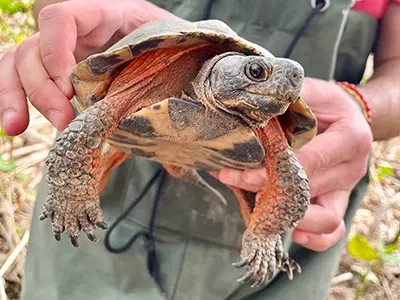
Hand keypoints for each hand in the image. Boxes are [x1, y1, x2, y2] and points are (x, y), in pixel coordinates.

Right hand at [0, 0, 176, 135]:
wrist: (168, 55)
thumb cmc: (173, 45)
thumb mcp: (177, 39)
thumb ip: (181, 48)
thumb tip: (211, 70)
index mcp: (104, 14)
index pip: (62, 19)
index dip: (56, 50)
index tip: (70, 86)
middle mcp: (75, 33)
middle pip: (35, 49)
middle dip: (42, 88)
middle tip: (63, 119)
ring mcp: (61, 53)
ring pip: (19, 65)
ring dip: (14, 96)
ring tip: (15, 127)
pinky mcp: (57, 76)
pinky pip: (22, 82)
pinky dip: (14, 101)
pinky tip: (15, 125)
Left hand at [213, 77, 372, 251]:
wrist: (349, 119)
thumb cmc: (328, 106)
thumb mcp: (314, 92)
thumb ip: (291, 96)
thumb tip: (254, 98)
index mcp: (350, 139)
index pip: (308, 160)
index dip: (270, 170)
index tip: (236, 172)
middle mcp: (351, 168)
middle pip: (307, 189)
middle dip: (265, 189)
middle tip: (231, 180)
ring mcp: (345, 190)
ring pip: (325, 218)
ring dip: (288, 218)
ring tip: (256, 208)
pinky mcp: (338, 203)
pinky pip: (332, 230)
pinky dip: (313, 238)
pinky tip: (290, 232)